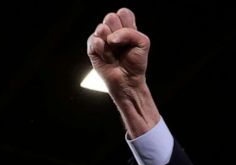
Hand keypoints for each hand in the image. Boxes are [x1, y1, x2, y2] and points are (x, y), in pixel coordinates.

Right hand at [86, 8, 160, 136]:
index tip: (131, 39)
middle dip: (119, 33)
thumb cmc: (136, 63)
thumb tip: (111, 38)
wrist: (128, 81)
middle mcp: (112, 30)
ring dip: (111, 44)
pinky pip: (95, 41)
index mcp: (125, 26)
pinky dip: (103, 51)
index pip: (123, 12)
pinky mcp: (92, 47)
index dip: (127, 25)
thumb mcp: (142, 44)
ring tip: (115, 54)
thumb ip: (131, 33)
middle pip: (110, 17)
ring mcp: (101, 38)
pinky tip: (108, 59)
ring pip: (102, 28)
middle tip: (122, 47)